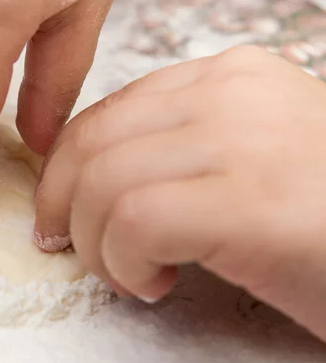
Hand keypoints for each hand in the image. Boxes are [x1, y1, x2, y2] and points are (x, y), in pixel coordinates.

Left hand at [34, 45, 325, 341]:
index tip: (62, 215)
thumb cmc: (317, 218)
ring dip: (96, 245)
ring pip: (102, 182)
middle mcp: (234, 94)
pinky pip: (134, 220)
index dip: (66, 171)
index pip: (106, 115)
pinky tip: (157, 284)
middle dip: (65, 208)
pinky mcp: (251, 200)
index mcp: (228, 78)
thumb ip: (175, 151)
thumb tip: (88, 178)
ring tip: (132, 276)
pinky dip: (125, 263)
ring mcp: (245, 140)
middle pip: (92, 144)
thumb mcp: (241, 160)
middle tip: (75, 251)